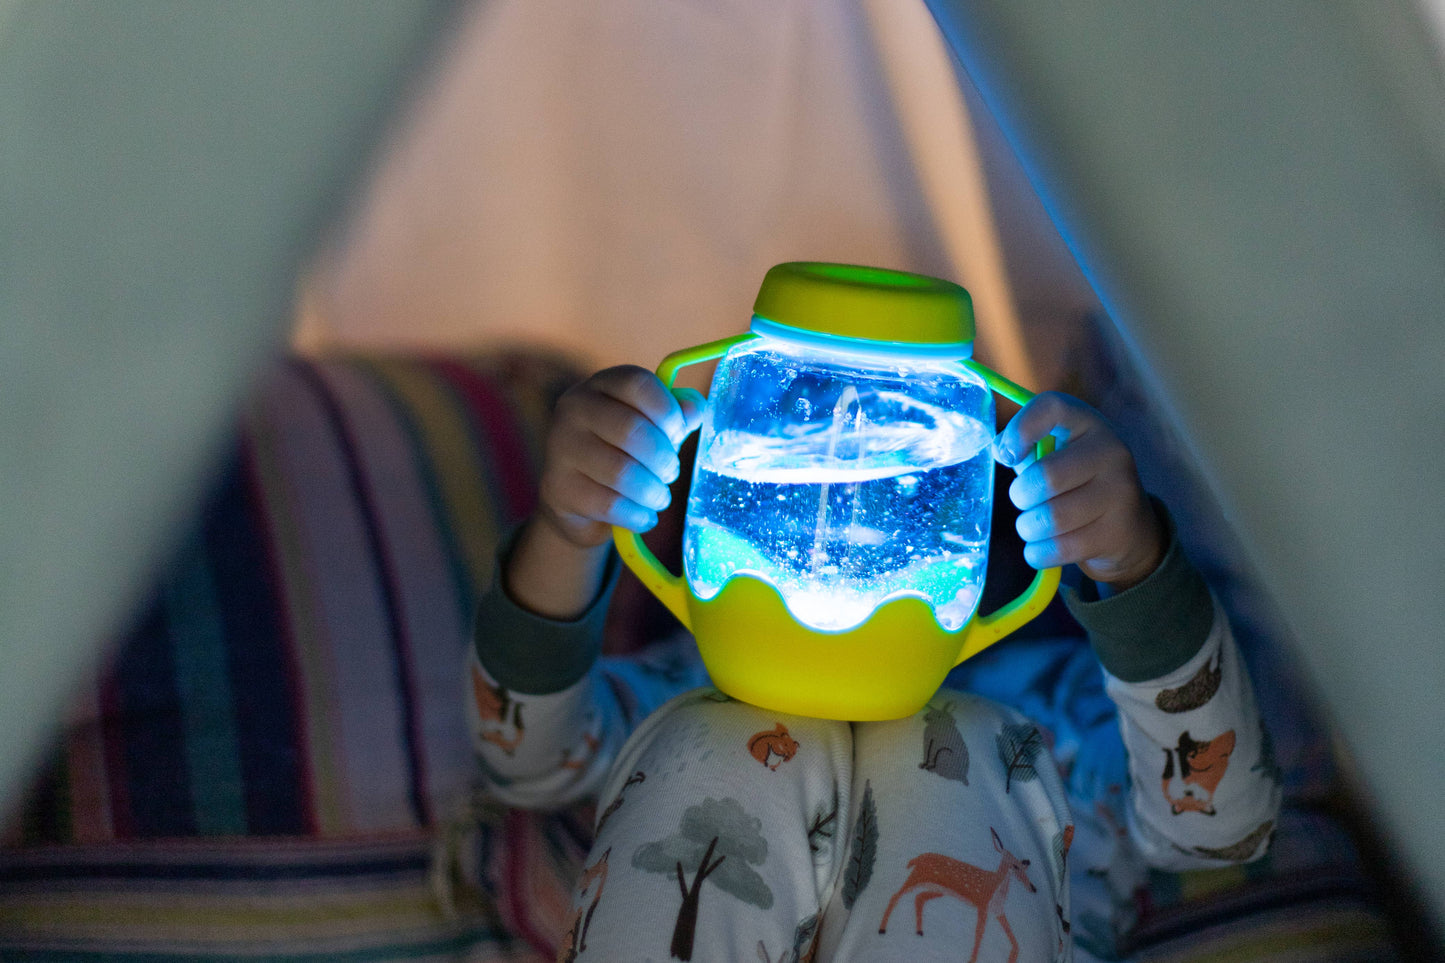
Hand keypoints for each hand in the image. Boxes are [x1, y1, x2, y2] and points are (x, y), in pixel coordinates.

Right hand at [536, 365, 705, 548]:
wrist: (576, 498)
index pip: (638, 384)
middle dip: (663, 459)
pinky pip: (610, 505)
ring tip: (659, 497)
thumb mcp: (650, 427)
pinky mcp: (558, 487)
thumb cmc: (624, 452)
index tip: (679, 435)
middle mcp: (574, 408)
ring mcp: (560, 447)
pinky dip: (637, 515)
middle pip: (631, 430)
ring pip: (621, 472)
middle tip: (670, 473)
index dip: (668, 411)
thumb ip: (675, 415)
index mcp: (601, 385)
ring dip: (653, 492)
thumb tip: (693, 409)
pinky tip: (644, 516)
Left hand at [992, 392, 1164, 590]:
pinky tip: (1040, 547)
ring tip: (1032, 525)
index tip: (1007, 455)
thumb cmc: (1077, 483)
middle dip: (1021, 496)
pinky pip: (1060, 548)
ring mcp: (1120, 493)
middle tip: (1024, 500)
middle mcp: (1111, 452)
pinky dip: (1038, 553)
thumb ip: (1028, 448)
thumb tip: (1001, 450)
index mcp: (1089, 423)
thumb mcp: (1058, 455)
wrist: (1129, 527)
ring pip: (1051, 518)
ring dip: (1028, 528)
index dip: (1020, 429)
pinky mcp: (1117, 532)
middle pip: (1045, 476)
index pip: (1052, 407)